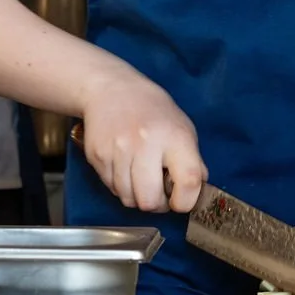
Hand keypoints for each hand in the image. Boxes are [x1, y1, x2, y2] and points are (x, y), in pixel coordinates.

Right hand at [76, 67, 205, 212]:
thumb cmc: (152, 109)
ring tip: (141, 177)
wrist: (111, 90)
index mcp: (174, 136)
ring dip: (136, 196)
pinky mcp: (97, 156)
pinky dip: (120, 186)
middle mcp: (145, 143)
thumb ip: (192, 161)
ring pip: (128, 199)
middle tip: (158, 193)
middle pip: (149, 201)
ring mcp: (118, 151)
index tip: (182, 200)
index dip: (186, 201)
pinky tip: (125, 168)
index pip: (188, 181)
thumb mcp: (182, 127)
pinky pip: (111, 189)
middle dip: (156, 204)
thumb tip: (197, 193)